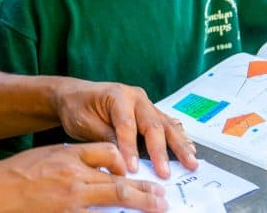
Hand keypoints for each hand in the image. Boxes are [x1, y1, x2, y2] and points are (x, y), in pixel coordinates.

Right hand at [0, 142, 167, 211]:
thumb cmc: (13, 176)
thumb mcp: (47, 156)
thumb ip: (76, 158)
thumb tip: (106, 165)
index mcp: (69, 158)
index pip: (110, 154)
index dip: (127, 164)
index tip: (138, 173)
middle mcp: (73, 180)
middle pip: (118, 185)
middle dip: (144, 193)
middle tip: (162, 199)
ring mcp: (69, 204)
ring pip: (112, 205)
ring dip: (136, 208)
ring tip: (154, 209)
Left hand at [52, 78, 197, 177]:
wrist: (75, 95)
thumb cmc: (78, 107)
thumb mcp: (85, 123)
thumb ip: (106, 137)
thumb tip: (122, 159)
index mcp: (119, 95)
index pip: (127, 125)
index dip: (129, 148)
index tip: (132, 169)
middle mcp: (137, 97)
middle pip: (152, 124)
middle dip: (160, 151)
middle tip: (164, 172)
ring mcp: (146, 104)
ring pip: (166, 125)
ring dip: (179, 145)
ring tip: (190, 161)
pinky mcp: (150, 113)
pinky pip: (168, 125)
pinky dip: (179, 138)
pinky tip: (190, 150)